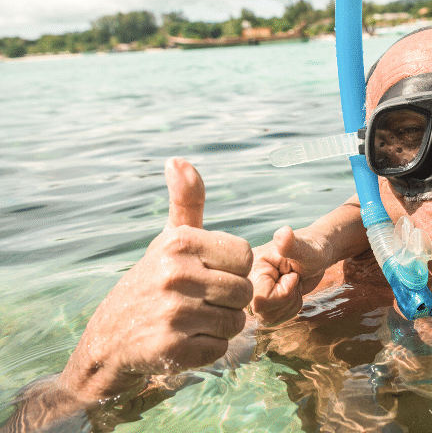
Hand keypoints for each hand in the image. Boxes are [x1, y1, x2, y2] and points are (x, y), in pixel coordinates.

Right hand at [58, 158, 252, 401]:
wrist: (108, 340)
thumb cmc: (153, 283)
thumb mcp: (169, 240)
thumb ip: (186, 202)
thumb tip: (178, 160)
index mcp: (179, 243)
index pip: (245, 256)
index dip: (232, 270)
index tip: (205, 274)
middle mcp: (175, 274)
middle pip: (244, 292)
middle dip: (227, 303)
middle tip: (197, 303)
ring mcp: (173, 312)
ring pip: (236, 323)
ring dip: (219, 328)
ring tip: (190, 321)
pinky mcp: (172, 348)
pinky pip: (220, 349)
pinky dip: (207, 350)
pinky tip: (181, 341)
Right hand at [249, 226, 333, 325]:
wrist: (315, 256)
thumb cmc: (313, 250)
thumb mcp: (306, 249)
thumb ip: (292, 245)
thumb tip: (283, 232)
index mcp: (250, 267)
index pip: (261, 300)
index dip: (284, 292)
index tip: (291, 275)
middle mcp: (247, 281)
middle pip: (264, 313)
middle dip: (287, 299)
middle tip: (293, 279)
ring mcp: (252, 293)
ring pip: (268, 318)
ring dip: (289, 305)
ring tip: (292, 285)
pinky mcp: (260, 302)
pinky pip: (273, 320)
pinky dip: (289, 309)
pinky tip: (290, 292)